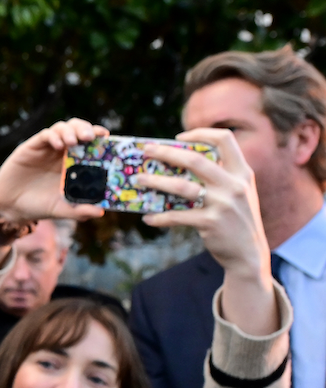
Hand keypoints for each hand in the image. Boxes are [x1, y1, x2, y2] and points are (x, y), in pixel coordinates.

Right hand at [0, 119, 109, 223]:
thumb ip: (80, 210)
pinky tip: (58, 145)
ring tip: (74, 141)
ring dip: (71, 130)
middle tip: (91, 137)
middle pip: (78, 129)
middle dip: (86, 129)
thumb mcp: (62, 209)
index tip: (107, 137)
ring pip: (63, 127)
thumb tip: (100, 211)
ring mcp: (47, 148)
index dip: (99, 137)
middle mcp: (63, 152)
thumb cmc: (40, 206)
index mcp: (74, 163)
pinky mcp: (32, 147)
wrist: (12, 207)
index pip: (90, 143)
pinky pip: (45, 135)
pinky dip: (54, 136)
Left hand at [136, 129, 277, 334]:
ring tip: (138, 180)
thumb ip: (220, 176)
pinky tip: (147, 217)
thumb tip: (179, 161)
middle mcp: (234, 185)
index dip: (201, 133)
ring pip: (182, 187)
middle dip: (166, 152)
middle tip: (146, 150)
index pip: (225, 139)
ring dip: (156, 182)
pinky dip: (159, 217)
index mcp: (242, 172)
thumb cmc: (236, 219)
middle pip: (195, 159)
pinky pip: (177, 216)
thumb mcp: (238, 192)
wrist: (249, 254)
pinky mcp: (211, 223)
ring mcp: (223, 204)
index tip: (179, 137)